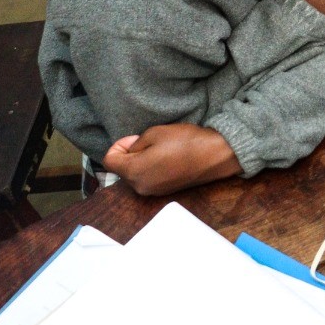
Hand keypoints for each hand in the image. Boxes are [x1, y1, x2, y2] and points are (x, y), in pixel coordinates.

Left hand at [102, 124, 241, 195]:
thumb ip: (135, 143)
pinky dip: (151, 169)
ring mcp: (152, 192)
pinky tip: (168, 159)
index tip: (136, 138)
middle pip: (122, 169)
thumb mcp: (155, 132)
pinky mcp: (164, 192)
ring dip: (141, 162)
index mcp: (134, 171)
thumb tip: (131, 150)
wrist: (215, 155)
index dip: (119, 145)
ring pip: (135, 175)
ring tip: (162, 150)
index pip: (109, 160)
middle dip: (130, 154)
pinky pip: (148, 180)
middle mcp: (139, 187)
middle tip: (150, 141)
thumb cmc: (185, 141)